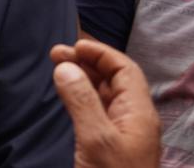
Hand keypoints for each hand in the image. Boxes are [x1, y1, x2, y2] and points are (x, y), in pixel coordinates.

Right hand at [50, 39, 159, 167]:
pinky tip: (66, 99)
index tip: (70, 46)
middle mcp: (133, 121)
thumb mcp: (95, 139)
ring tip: (57, 70)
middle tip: (55, 54)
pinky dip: (80, 99)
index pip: (124, 70)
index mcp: (138, 113)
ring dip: (82, 79)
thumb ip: (81, 101)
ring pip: (104, 96)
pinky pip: (97, 113)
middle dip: (86, 63)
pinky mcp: (110, 147)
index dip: (99, 53)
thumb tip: (66, 67)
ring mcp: (123, 135)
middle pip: (114, 81)